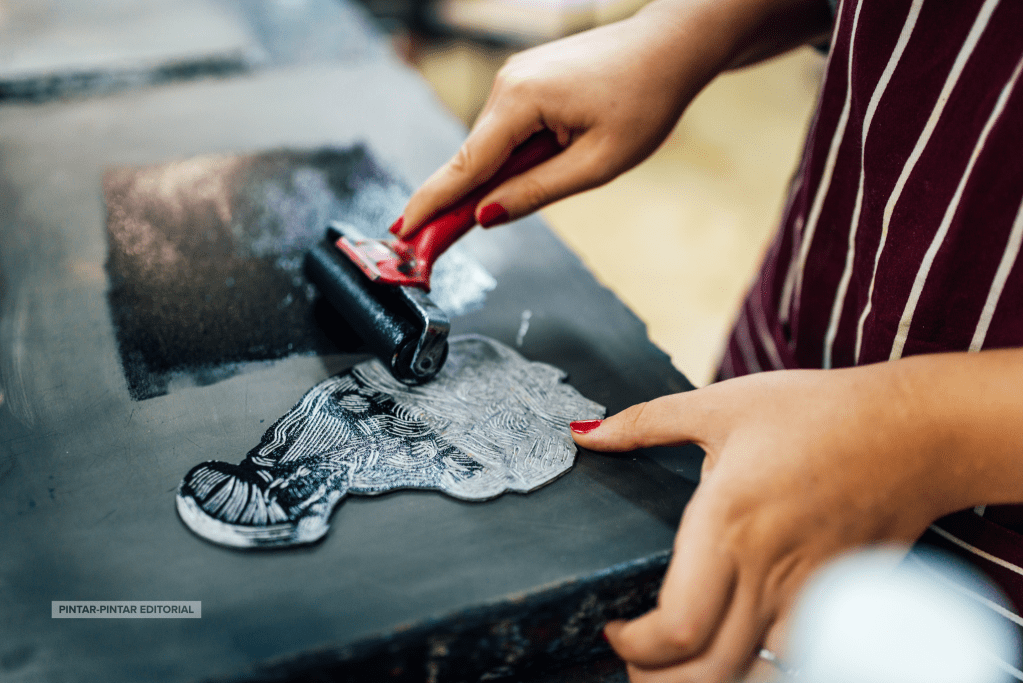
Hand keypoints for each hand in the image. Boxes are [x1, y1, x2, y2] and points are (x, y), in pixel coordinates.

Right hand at [396, 0, 735, 235]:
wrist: (672, 46)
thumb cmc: (646, 98)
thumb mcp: (596, 163)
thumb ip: (536, 191)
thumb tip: (488, 215)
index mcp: (521, 100)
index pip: (464, 165)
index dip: (431, 203)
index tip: (401, 230)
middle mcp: (508, 83)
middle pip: (473, 157)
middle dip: (460, 200)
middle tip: (437, 243)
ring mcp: (516, 77)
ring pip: (492, 144)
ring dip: (499, 176)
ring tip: (529, 194)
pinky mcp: (528, 79)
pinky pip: (508, 128)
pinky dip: (511, 155)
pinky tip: (545, 163)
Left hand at [573, 363, 972, 681]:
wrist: (914, 430)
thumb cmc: (815, 412)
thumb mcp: (720, 405)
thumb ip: (644, 423)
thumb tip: (583, 432)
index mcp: (726, 522)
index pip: (676, 628)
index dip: (635, 648)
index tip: (615, 631)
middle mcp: (767, 569)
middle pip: (708, 672)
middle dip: (658, 680)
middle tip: (637, 661)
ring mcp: (811, 592)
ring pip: (754, 676)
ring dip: (710, 680)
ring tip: (681, 664)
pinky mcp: (843, 601)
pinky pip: (800, 658)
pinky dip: (765, 667)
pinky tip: (742, 651)